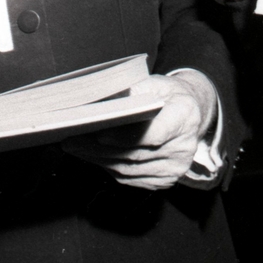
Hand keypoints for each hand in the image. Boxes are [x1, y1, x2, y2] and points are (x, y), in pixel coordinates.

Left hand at [62, 71, 216, 190]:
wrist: (190, 113)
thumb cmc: (168, 94)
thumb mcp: (154, 82)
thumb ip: (131, 91)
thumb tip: (99, 101)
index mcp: (184, 116)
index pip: (153, 134)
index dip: (125, 137)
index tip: (99, 134)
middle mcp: (183, 147)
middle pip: (135, 154)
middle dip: (100, 149)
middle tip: (72, 140)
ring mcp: (175, 168)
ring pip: (130, 169)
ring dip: (99, 160)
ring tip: (75, 148)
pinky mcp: (165, 180)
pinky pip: (131, 178)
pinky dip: (109, 167)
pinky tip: (92, 156)